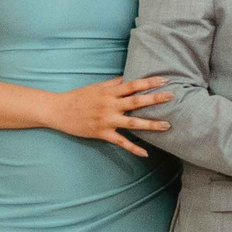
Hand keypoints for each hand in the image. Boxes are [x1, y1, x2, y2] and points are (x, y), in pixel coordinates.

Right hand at [47, 77, 170, 155]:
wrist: (58, 110)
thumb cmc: (78, 97)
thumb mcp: (96, 87)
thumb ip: (114, 83)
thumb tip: (128, 78)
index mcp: (109, 92)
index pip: (133, 85)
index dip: (149, 82)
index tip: (165, 79)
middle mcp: (110, 105)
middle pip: (136, 101)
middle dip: (155, 99)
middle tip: (172, 96)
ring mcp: (107, 120)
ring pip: (133, 122)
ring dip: (151, 124)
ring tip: (167, 125)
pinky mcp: (102, 133)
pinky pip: (121, 142)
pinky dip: (134, 148)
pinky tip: (146, 154)